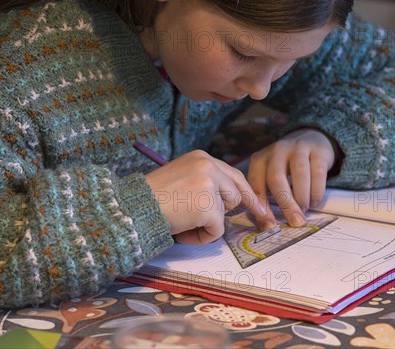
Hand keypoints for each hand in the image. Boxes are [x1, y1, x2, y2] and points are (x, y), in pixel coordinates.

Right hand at [145, 150, 269, 244]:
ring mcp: (210, 185)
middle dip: (231, 211)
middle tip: (240, 222)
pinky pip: (217, 230)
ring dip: (208, 224)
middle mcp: (209, 166)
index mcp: (202, 158)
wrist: (134, 207)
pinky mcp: (209, 207)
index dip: (247, 193)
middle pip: (236, 195)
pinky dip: (201, 237)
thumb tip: (230, 201)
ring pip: (225, 214)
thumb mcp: (182, 177)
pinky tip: (183, 230)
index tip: (260, 208)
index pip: (234, 175)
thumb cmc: (153, 198)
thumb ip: (205, 183)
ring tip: (184, 222)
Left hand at [247, 128, 337, 226]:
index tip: (269, 226)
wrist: (308, 140)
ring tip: (304, 211)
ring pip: (299, 173)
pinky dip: (316, 191)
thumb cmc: (285, 167)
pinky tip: (314, 201)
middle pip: (276, 178)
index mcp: (259, 160)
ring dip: (302, 197)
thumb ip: (266, 196)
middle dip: (285, 204)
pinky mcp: (317, 150)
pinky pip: (317, 172)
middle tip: (294, 222)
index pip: (256, 184)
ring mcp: (297, 148)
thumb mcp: (270, 175)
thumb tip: (266, 226)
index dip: (262, 206)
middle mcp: (276, 151)